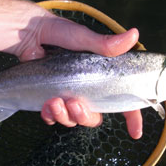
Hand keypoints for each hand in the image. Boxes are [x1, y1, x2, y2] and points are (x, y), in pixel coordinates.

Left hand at [18, 9, 141, 138]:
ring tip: (54, 101)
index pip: (121, 100)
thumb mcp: (84, 39)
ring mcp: (68, 95)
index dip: (131, 116)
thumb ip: (106, 44)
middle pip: (94, 116)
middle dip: (85, 117)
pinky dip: (50, 116)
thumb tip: (134, 35)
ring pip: (73, 119)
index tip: (135, 132)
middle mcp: (87, 89)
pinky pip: (53, 117)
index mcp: (101, 77)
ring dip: (65, 116)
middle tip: (74, 104)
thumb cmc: (59, 32)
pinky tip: (46, 105)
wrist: (30, 33)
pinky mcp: (50, 98)